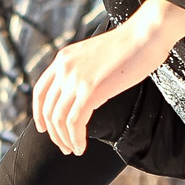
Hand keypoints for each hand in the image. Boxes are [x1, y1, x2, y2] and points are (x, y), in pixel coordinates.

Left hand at [31, 0, 184, 155]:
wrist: (145, 34)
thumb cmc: (130, 47)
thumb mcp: (96, 57)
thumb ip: (84, 72)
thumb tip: (83, 94)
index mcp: (63, 58)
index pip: (40, 91)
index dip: (38, 113)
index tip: (44, 129)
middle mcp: (63, 68)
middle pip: (48, 109)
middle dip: (54, 133)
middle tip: (65, 147)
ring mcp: (75, 78)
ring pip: (59, 119)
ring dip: (65, 139)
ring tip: (74, 150)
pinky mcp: (90, 90)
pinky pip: (75, 122)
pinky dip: (76, 139)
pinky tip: (82, 147)